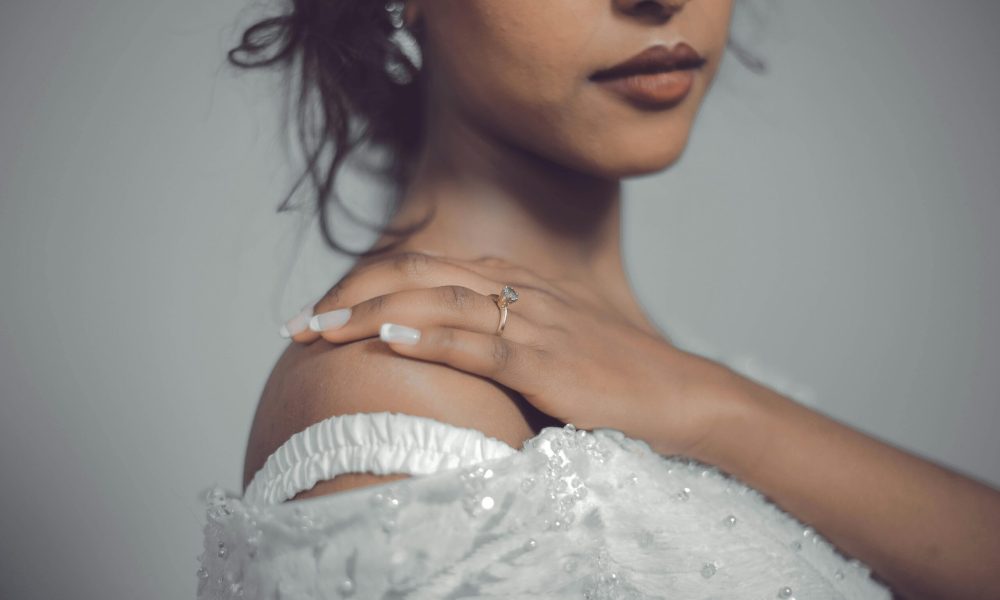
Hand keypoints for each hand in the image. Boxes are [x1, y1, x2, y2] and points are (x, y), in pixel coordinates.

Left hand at [281, 252, 740, 457]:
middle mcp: (518, 292)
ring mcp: (532, 323)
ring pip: (436, 305)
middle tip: (297, 323)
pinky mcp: (546, 361)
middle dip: (351, 297)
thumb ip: (501, 337)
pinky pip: (478, 345)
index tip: (322, 309)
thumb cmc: (611, 376)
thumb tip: (447, 354)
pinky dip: (429, 338)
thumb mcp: (549, 344)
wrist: (677, 395)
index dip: (368, 284)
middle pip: (418, 278)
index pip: (426, 270)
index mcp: (516, 283)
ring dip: (371, 314)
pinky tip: (389, 339)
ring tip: (319, 329)